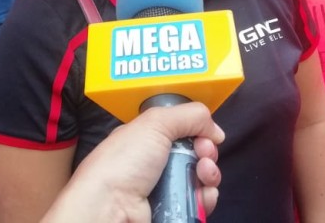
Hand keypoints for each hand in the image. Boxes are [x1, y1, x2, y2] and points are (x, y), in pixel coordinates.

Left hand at [42, 102, 223, 222]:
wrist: (110, 206)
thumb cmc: (124, 162)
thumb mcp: (155, 122)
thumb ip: (190, 115)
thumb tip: (215, 130)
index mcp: (147, 138)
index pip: (182, 130)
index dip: (198, 130)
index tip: (204, 134)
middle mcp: (156, 162)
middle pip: (195, 154)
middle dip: (207, 151)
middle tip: (203, 154)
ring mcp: (164, 188)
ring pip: (201, 178)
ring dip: (210, 174)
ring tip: (203, 175)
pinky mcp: (172, 210)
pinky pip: (199, 202)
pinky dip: (206, 197)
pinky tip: (203, 194)